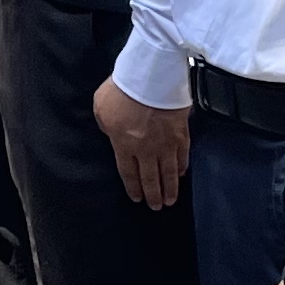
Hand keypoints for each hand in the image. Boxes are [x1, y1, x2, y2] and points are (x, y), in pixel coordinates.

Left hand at [92, 80, 186, 208]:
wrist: (151, 76)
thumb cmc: (121, 90)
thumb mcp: (101, 109)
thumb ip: (107, 128)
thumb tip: (114, 136)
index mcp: (123, 145)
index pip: (128, 173)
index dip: (133, 187)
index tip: (137, 198)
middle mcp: (146, 150)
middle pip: (150, 177)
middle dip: (153, 194)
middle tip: (157, 207)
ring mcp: (166, 143)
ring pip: (169, 172)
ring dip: (170, 188)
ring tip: (171, 201)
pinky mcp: (181, 133)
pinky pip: (183, 155)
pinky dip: (182, 167)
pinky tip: (182, 174)